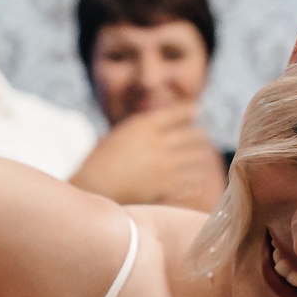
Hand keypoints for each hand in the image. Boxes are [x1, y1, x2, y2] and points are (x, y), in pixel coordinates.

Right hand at [70, 105, 226, 208]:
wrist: (94, 186)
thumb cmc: (102, 159)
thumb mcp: (121, 133)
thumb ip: (143, 128)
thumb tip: (166, 125)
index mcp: (144, 126)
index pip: (175, 114)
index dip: (188, 111)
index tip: (196, 110)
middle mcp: (158, 143)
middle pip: (191, 135)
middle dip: (199, 135)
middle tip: (202, 136)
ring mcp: (164, 166)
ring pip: (195, 158)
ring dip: (199, 157)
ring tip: (200, 157)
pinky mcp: (165, 187)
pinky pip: (189, 182)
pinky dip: (193, 181)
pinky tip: (195, 181)